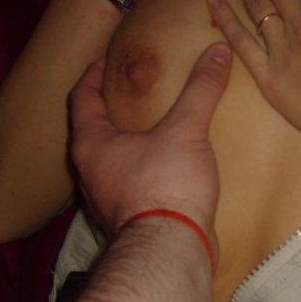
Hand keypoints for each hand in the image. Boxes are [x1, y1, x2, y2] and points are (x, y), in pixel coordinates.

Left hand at [69, 43, 231, 237]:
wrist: (171, 249)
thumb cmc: (166, 185)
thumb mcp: (185, 131)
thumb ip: (200, 91)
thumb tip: (217, 52)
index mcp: (92, 144)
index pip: (82, 98)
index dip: (94, 75)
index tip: (107, 62)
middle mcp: (91, 172)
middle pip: (94, 131)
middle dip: (111, 110)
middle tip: (133, 93)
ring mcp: (109, 199)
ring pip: (112, 161)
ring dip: (128, 144)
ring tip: (153, 128)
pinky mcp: (131, 219)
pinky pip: (132, 185)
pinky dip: (144, 170)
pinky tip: (168, 167)